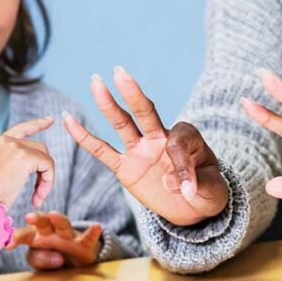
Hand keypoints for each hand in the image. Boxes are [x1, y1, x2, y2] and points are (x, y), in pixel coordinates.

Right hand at [0, 117, 55, 207]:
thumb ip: (9, 165)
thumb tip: (29, 168)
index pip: (21, 129)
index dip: (37, 124)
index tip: (50, 120)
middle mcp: (4, 141)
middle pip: (38, 148)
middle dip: (43, 170)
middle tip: (37, 194)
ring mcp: (14, 146)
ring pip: (44, 157)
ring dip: (45, 179)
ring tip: (36, 199)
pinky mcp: (25, 156)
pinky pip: (47, 166)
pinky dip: (47, 182)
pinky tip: (37, 199)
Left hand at [5, 211, 101, 269]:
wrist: (74, 260)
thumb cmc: (51, 255)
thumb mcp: (39, 260)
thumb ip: (39, 259)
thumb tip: (56, 258)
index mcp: (36, 236)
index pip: (25, 234)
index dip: (16, 237)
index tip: (8, 243)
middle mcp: (52, 232)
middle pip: (44, 222)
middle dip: (37, 219)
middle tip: (29, 216)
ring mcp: (68, 236)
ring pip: (64, 225)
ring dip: (59, 220)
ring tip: (55, 215)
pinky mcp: (83, 244)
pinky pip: (88, 238)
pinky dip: (92, 233)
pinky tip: (97, 227)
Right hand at [62, 67, 228, 226]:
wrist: (192, 207)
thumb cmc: (206, 193)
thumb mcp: (213, 191)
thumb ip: (197, 184)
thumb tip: (176, 185)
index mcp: (186, 137)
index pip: (178, 141)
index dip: (182, 164)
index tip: (187, 188)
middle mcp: (160, 137)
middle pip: (145, 112)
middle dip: (133, 94)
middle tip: (120, 73)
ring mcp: (140, 150)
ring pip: (122, 124)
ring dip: (109, 104)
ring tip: (95, 82)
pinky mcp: (125, 167)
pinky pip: (102, 151)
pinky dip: (85, 138)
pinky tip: (69, 121)